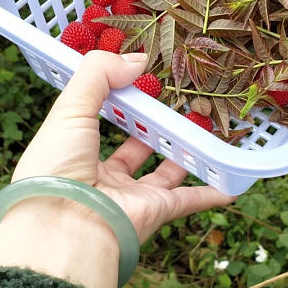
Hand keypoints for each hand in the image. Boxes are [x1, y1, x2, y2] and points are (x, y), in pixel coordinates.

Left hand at [0, 50, 233, 287]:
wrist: (65, 228)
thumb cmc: (56, 167)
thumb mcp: (69, 109)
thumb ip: (99, 75)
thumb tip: (138, 59)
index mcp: (74, 152)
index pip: (97, 120)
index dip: (117, 98)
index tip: (140, 75)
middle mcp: (101, 176)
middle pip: (134, 147)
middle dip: (155, 126)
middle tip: (177, 100)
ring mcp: (130, 195)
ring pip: (165, 171)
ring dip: (185, 152)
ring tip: (204, 126)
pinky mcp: (155, 211)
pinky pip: (189, 200)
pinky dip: (211, 192)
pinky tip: (230, 180)